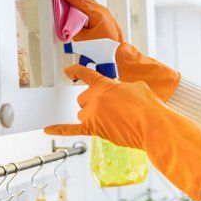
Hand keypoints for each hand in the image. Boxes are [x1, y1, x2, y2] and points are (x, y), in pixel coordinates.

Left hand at [46, 65, 200, 199]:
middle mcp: (93, 99)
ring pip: (83, 113)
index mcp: (103, 84)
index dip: (76, 71)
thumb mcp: (137, 87)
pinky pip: (72, 129)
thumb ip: (122, 88)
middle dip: (94, 101)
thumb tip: (120, 96)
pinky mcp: (95, 130)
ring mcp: (92, 115)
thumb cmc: (149, 106)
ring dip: (92, 113)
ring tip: (111, 117)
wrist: (153, 125)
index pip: (85, 74)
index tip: (69, 70)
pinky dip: (59, 129)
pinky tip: (47, 129)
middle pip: (83, 98)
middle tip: (111, 106)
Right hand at [62, 0, 180, 99]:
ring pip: (85, 0)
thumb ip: (72, 26)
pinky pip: (89, 5)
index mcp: (96, 13)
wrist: (120, 56)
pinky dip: (80, 0)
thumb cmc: (103, 50)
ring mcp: (103, 12)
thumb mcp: (83, 39)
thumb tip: (66, 18)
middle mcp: (101, 10)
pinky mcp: (104, 16)